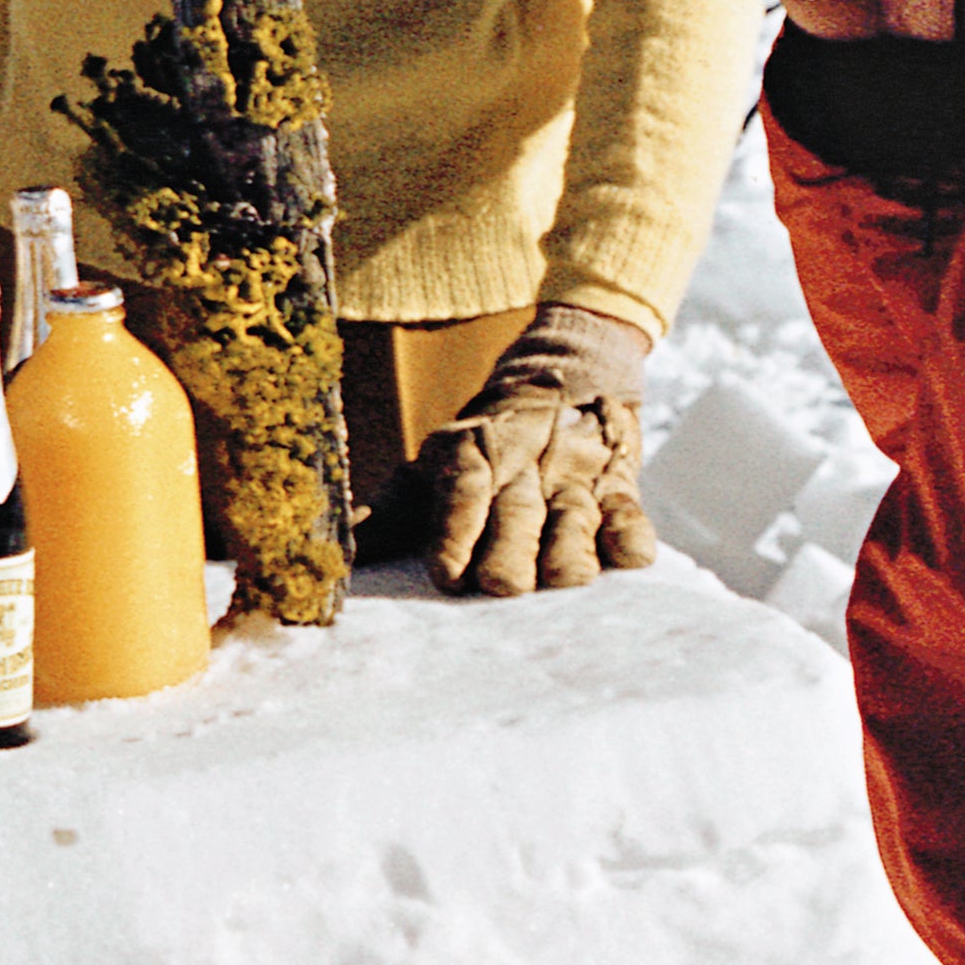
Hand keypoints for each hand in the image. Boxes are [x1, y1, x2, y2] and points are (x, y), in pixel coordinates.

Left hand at [413, 307, 655, 597]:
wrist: (568, 378)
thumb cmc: (485, 448)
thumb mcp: (434, 468)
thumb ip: (390, 515)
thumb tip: (334, 557)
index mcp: (470, 455)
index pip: (461, 490)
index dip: (454, 531)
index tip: (447, 574)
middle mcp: (521, 465)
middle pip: (516, 514)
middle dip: (509, 554)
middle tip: (501, 585)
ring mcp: (574, 477)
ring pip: (573, 520)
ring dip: (568, 553)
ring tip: (559, 578)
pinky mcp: (621, 489)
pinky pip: (630, 515)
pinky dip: (629, 536)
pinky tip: (625, 556)